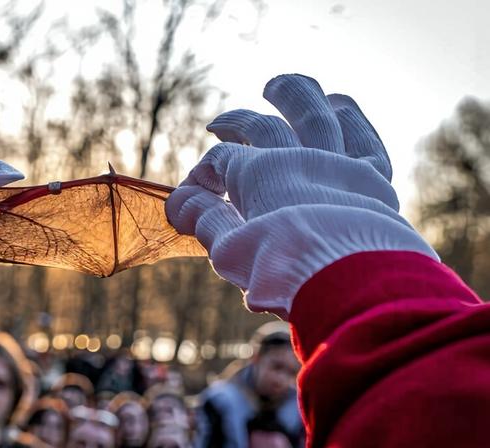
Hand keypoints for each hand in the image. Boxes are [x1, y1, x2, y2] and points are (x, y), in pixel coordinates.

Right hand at [166, 74, 436, 317]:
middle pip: (262, 127)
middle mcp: (298, 158)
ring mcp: (338, 163)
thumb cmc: (283, 271)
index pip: (223, 160)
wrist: (351, 284)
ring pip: (314, 115)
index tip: (192, 194)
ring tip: (278, 85)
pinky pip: (363, 136)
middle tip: (218, 125)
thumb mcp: (231, 250)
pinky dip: (349, 117)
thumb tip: (177, 201)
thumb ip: (205, 220)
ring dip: (294, 95)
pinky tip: (336, 104)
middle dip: (236, 123)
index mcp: (258, 174)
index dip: (202, 173)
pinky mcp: (375, 178)